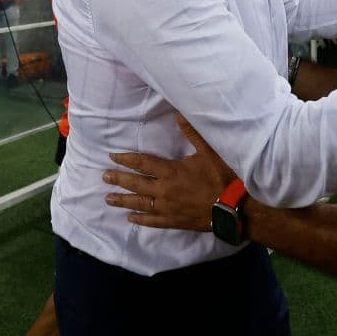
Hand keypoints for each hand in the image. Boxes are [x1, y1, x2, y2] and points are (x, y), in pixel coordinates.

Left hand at [103, 114, 235, 230]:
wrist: (232, 207)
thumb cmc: (221, 178)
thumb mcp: (209, 152)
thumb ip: (193, 133)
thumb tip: (179, 114)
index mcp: (171, 172)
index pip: (142, 163)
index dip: (126, 159)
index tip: (112, 157)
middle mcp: (164, 190)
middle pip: (135, 184)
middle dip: (119, 179)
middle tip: (104, 176)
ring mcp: (167, 208)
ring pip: (139, 204)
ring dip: (123, 200)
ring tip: (108, 198)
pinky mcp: (173, 221)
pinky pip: (152, 221)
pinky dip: (140, 219)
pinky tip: (130, 218)